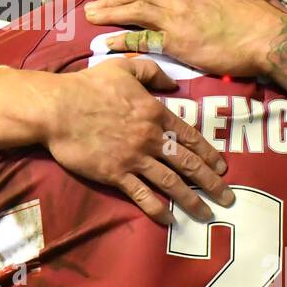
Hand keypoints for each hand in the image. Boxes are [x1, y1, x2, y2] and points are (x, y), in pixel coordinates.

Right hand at [41, 58, 233, 223]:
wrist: (59, 108)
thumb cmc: (89, 85)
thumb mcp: (125, 66)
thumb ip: (152, 72)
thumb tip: (173, 83)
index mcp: (156, 113)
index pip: (190, 137)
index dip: (209, 154)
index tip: (222, 167)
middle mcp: (151, 139)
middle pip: (188, 164)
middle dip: (211, 183)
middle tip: (227, 198)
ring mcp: (134, 159)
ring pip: (171, 183)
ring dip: (191, 200)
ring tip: (206, 214)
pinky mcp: (115, 174)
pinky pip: (142, 195)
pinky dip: (157, 209)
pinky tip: (169, 220)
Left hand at [84, 0, 286, 78]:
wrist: (269, 38)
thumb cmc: (261, 21)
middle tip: (95, 5)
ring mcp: (178, 18)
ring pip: (134, 9)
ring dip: (110, 12)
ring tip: (91, 17)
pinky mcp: (178, 42)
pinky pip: (141, 39)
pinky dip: (121, 39)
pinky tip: (106, 42)